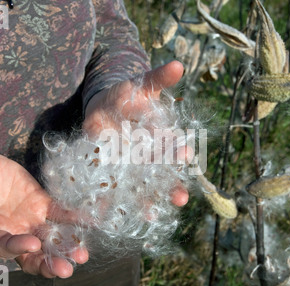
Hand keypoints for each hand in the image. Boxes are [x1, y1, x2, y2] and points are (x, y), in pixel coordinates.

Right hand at [0, 152, 87, 277]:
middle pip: (31, 255)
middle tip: (66, 269)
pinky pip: (60, 214)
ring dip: (66, 247)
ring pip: (50, 239)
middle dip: (48, 263)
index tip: (31, 244)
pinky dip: (74, 218)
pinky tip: (89, 222)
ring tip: (82, 254)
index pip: (2, 246)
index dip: (16, 248)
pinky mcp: (41, 204)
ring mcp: (28, 219)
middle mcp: (11, 231)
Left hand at [82, 61, 188, 206]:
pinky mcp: (111, 172)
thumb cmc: (127, 96)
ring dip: (149, 201)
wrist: (103, 106)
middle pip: (163, 174)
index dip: (180, 151)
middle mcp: (149, 156)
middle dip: (172, 186)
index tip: (186, 155)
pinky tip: (114, 215)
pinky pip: (116, 190)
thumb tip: (178, 65)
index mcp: (160, 136)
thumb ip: (158, 78)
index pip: (174, 146)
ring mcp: (131, 167)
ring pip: (143, 188)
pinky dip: (116, 202)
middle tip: (181, 198)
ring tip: (152, 215)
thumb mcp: (142, 85)